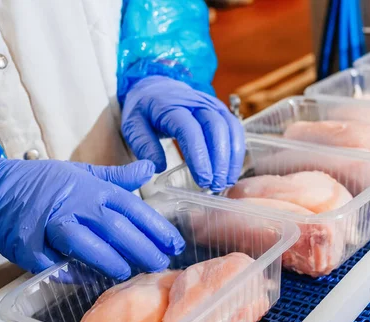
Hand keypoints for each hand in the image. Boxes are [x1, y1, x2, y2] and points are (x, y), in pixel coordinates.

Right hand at [0, 159, 183, 278]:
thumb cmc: (47, 183)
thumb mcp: (85, 172)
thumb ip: (119, 176)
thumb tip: (151, 167)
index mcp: (94, 188)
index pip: (133, 208)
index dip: (157, 228)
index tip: (175, 244)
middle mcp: (76, 204)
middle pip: (115, 228)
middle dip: (142, 248)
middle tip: (161, 264)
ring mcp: (51, 225)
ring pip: (86, 243)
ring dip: (110, 260)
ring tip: (128, 273)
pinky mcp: (30, 246)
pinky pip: (56, 263)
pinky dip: (75, 272)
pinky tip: (92, 279)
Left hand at [121, 76, 244, 191]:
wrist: (158, 88)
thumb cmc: (146, 111)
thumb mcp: (133, 126)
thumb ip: (143, 145)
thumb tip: (158, 167)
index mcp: (171, 105)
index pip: (190, 130)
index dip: (199, 156)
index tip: (202, 179)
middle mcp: (196, 102)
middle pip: (215, 128)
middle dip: (219, 160)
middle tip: (216, 185)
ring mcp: (212, 104)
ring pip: (229, 128)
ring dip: (231, 157)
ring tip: (225, 182)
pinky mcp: (222, 110)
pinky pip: (235, 129)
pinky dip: (236, 151)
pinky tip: (231, 170)